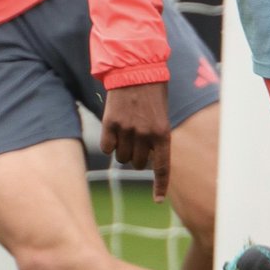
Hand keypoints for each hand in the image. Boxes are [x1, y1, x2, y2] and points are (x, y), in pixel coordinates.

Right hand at [100, 82, 170, 200]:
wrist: (136, 69)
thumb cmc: (153, 93)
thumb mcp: (162, 115)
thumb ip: (155, 138)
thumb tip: (146, 159)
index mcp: (162, 133)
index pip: (162, 167)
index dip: (160, 185)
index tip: (158, 200)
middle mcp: (145, 135)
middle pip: (138, 163)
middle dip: (138, 157)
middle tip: (139, 141)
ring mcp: (126, 130)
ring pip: (122, 157)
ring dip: (124, 150)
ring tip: (128, 130)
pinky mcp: (110, 124)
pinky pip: (107, 148)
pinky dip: (109, 143)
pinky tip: (114, 129)